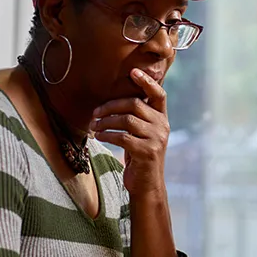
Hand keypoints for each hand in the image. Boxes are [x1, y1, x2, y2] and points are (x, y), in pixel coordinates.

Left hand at [92, 69, 169, 195]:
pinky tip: (98, 135)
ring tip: (94, 125)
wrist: (147, 185)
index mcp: (162, 119)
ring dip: (105, 121)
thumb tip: (114, 99)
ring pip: (126, 120)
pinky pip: (122, 137)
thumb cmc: (139, 156)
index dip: (147, 82)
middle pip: (135, 104)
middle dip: (111, 106)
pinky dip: (107, 134)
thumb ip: (137, 117)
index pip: (159, 95)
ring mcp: (156, 139)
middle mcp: (162, 126)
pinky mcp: (147, 151)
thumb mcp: (142, 134)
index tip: (133, 71)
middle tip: (95, 112)